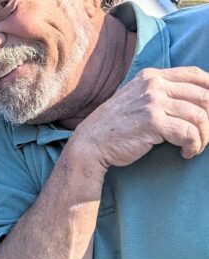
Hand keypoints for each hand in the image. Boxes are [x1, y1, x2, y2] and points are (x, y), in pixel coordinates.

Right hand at [71, 66, 208, 167]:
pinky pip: (189, 133)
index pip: (195, 74)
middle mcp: (153, 85)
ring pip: (200, 116)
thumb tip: (197, 99)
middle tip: (206, 135)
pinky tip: (186, 153)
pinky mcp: (153, 122)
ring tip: (195, 147)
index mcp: (150, 76)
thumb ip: (160, 93)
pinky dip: (193, 146)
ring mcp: (152, 102)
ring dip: (204, 137)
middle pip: (204, 95)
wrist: (91, 143)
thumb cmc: (115, 126)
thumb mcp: (136, 99)